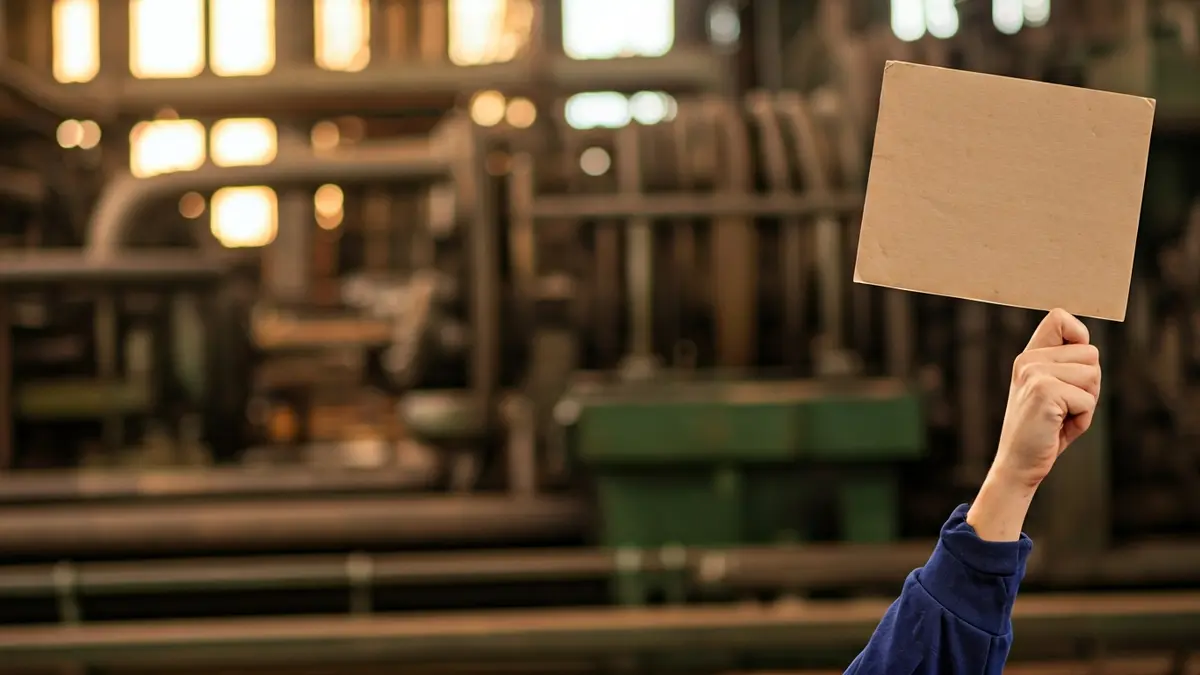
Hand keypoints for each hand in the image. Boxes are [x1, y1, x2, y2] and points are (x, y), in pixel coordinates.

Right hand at [967, 309, 1101, 541]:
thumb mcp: (1054, 392)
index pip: (1059, 318)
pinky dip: (1083, 419)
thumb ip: (1068, 366)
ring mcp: (1034, 374)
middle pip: (1091, 353)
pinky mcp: (1044, 392)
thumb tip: (1090, 348)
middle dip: (1090, 384)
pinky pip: (1088, 399)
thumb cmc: (1043, 430)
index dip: (1079, 335)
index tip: (1073, 365)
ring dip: (1087, 402)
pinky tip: (1060, 427)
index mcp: (1029, 357)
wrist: (1019, 464)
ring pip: (1093, 375)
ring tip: (1062, 416)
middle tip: (1066, 406)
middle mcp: (1028, 360)